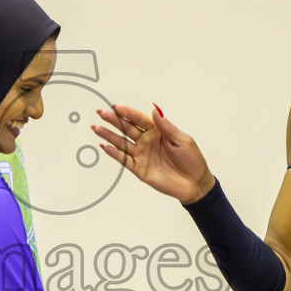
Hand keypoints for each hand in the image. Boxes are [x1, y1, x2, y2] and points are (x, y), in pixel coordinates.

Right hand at [93, 103, 213, 203]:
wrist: (194, 184)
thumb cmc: (192, 160)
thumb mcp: (182, 140)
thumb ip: (166, 126)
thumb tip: (154, 111)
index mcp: (157, 131)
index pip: (139, 119)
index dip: (128, 113)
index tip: (116, 106)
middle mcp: (147, 141)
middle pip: (127, 129)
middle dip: (114, 120)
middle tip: (101, 113)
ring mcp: (142, 155)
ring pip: (122, 143)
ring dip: (109, 135)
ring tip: (96, 128)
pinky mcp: (139, 169)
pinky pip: (124, 160)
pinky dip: (114, 154)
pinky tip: (105, 147)